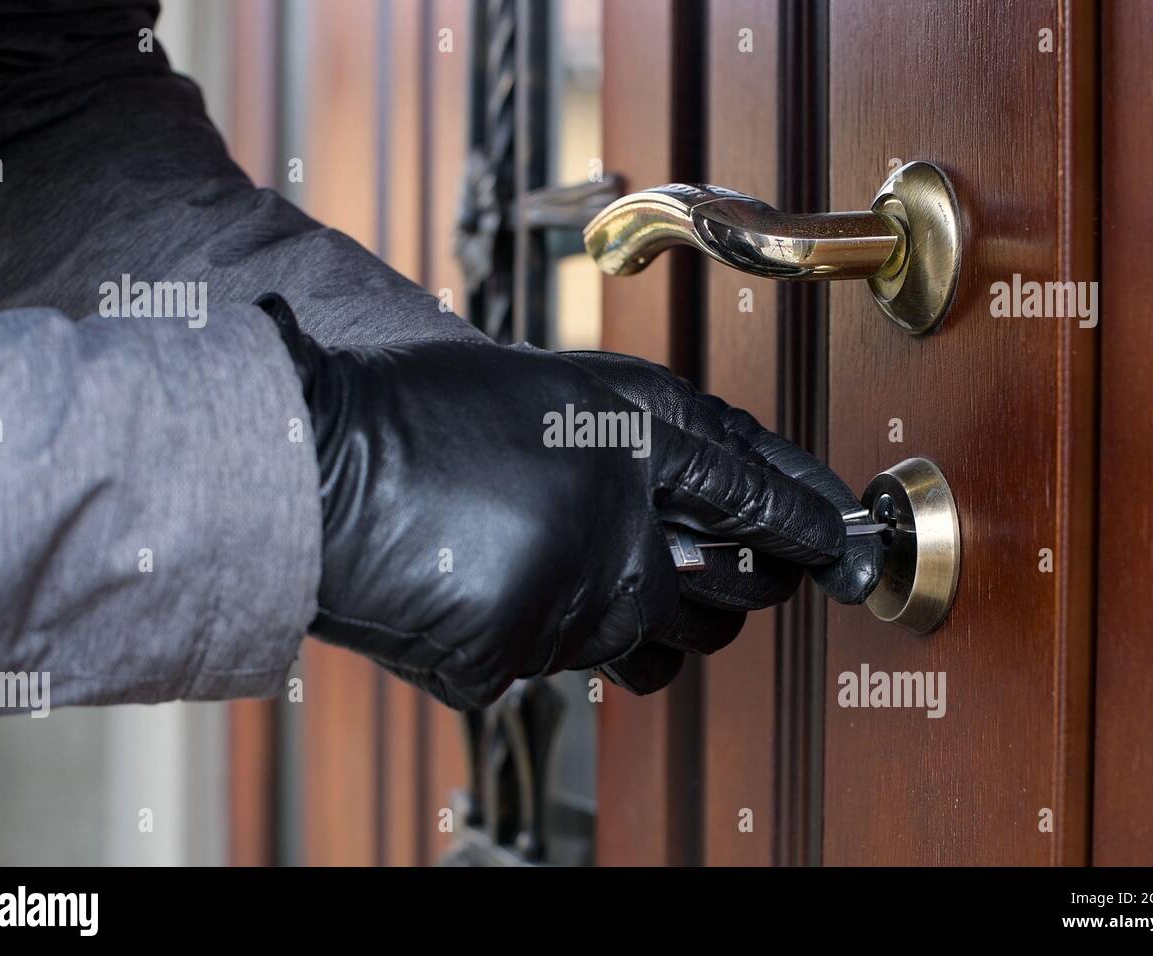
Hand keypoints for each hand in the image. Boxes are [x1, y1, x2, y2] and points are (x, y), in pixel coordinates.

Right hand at [262, 295, 878, 707]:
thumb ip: (634, 442)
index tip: (836, 541)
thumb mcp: (549, 391)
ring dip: (660, 627)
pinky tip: (520, 593)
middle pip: (734, 590)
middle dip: (752, 588)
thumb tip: (711, 495)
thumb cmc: (422, 410)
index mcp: (635, 434)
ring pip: (660, 647)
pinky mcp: (525, 656)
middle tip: (749, 576)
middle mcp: (621, 520)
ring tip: (626, 592)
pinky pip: (571, 665)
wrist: (316, 460)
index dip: (809, 521)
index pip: (758, 493)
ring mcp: (575, 596)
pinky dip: (557, 638)